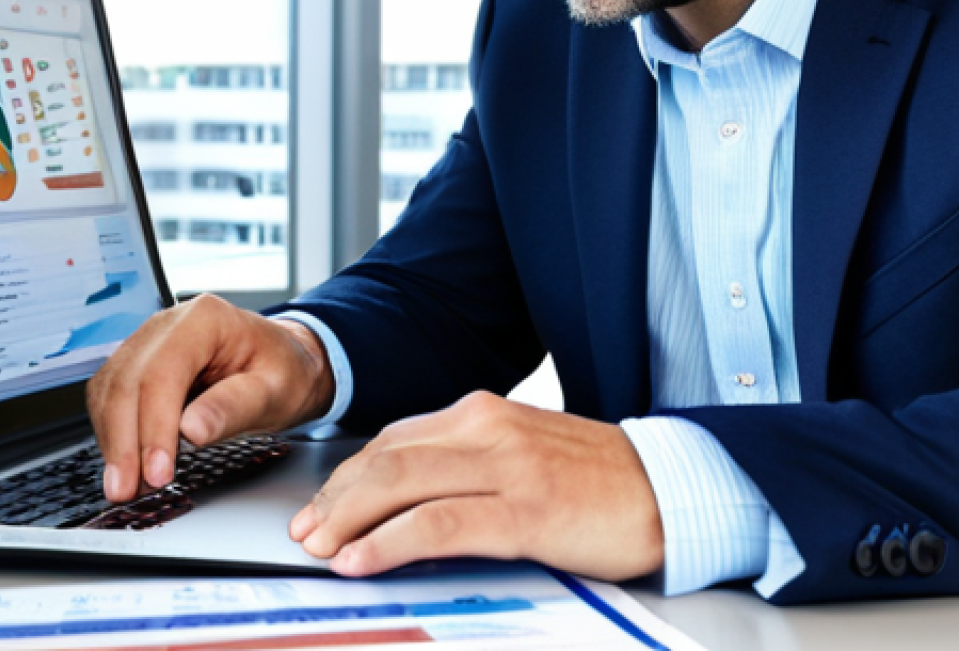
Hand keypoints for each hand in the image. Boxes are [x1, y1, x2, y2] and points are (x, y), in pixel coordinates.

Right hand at [86, 295, 333, 501]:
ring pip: (111, 391)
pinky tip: (127, 464)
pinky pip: (112, 397)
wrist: (286, 362)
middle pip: (128, 381)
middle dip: (124, 441)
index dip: (154, 426)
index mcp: (205, 319)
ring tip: (128, 486)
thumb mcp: (276, 391)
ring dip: (114, 442)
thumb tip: (190, 430)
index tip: (157, 472)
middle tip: (129, 490)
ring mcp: (149, 342)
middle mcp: (169, 324)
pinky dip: (114, 433)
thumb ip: (235, 407)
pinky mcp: (139, 364)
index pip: (163, 372)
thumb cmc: (286, 370)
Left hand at [289, 390, 663, 580]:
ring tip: (319, 548)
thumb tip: (405, 493)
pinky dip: (391, 541)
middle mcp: (486, 427)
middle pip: (385, 457)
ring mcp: (505, 465)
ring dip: (349, 517)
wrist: (666, 485)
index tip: (322, 506)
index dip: (348, 475)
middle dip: (334, 498)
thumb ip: (465, 462)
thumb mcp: (518, 452)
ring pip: (401, 482)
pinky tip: (364, 560)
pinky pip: (440, 523)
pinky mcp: (525, 509)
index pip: (393, 439)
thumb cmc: (592, 475)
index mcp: (481, 412)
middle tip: (305, 532)